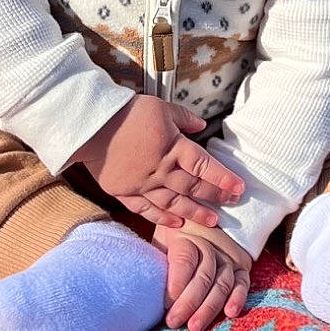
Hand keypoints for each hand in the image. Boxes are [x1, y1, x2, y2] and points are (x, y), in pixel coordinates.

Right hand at [71, 95, 244, 230]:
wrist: (89, 125)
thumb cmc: (126, 112)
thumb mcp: (161, 107)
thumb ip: (183, 118)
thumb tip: (202, 126)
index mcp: (172, 147)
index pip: (205, 166)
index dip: (224, 178)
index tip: (239, 188)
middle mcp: (161, 170)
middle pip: (193, 187)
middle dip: (215, 196)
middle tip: (232, 204)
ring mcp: (142, 184)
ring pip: (174, 203)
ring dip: (194, 213)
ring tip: (212, 221)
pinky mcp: (124, 192)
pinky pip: (146, 210)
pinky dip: (162, 218)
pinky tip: (176, 223)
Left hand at [156, 225, 252, 330]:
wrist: (207, 221)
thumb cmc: (175, 238)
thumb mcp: (162, 241)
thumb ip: (158, 260)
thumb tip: (143, 290)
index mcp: (185, 237)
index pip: (184, 259)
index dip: (177, 281)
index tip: (167, 302)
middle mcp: (210, 246)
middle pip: (203, 276)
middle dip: (188, 302)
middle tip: (173, 322)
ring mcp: (228, 257)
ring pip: (222, 283)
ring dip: (209, 307)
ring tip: (196, 326)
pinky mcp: (242, 267)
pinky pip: (242, 283)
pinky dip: (238, 298)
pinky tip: (230, 313)